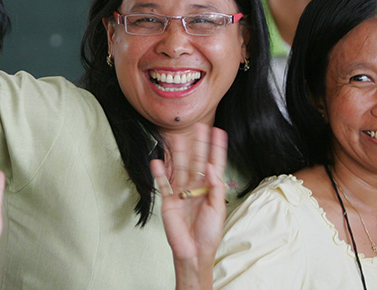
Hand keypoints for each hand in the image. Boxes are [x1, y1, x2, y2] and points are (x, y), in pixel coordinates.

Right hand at [151, 123, 226, 289]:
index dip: (216, 148)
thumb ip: (215, 187)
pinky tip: (157, 161)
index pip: (214, 163)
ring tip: (178, 138)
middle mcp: (196, 187)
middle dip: (198, 144)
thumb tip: (210, 167)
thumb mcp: (218, 209)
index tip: (219, 131)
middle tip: (199, 126)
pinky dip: (159, 173)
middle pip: (196, 161)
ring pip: (180, 168)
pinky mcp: (169, 201)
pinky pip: (163, 184)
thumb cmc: (209, 233)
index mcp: (210, 189)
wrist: (193, 250)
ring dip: (179, 153)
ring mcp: (181, 193)